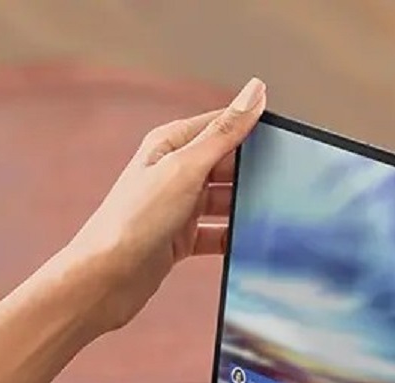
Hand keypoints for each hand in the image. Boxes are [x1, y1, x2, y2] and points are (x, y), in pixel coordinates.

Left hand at [63, 76, 266, 334]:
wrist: (103, 280)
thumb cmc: (135, 220)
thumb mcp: (185, 169)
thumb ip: (224, 133)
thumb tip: (255, 90)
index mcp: (170, 144)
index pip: (223, 125)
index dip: (254, 129)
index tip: (290, 139)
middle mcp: (173, 172)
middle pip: (227, 164)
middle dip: (255, 172)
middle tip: (290, 181)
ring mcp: (176, 207)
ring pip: (225, 200)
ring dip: (246, 207)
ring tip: (277, 213)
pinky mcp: (178, 240)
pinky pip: (216, 233)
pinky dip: (233, 237)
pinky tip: (253, 243)